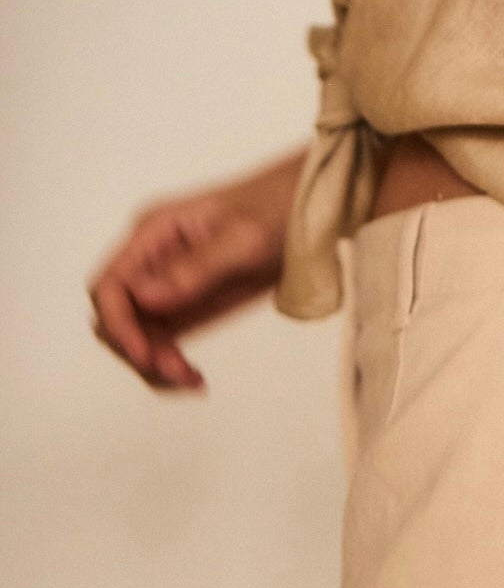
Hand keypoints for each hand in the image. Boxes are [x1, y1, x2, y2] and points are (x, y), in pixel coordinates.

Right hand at [88, 148, 304, 391]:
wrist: (308, 207)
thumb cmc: (277, 209)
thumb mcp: (242, 240)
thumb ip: (194, 269)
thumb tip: (143, 297)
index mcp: (153, 233)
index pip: (110, 285)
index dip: (119, 325)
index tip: (147, 355)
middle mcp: (151, 258)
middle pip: (117, 314)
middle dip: (138, 348)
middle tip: (180, 372)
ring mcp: (168, 281)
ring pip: (139, 332)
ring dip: (155, 361)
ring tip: (193, 380)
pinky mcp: (189, 300)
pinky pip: (164, 337)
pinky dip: (171, 360)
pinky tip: (195, 377)